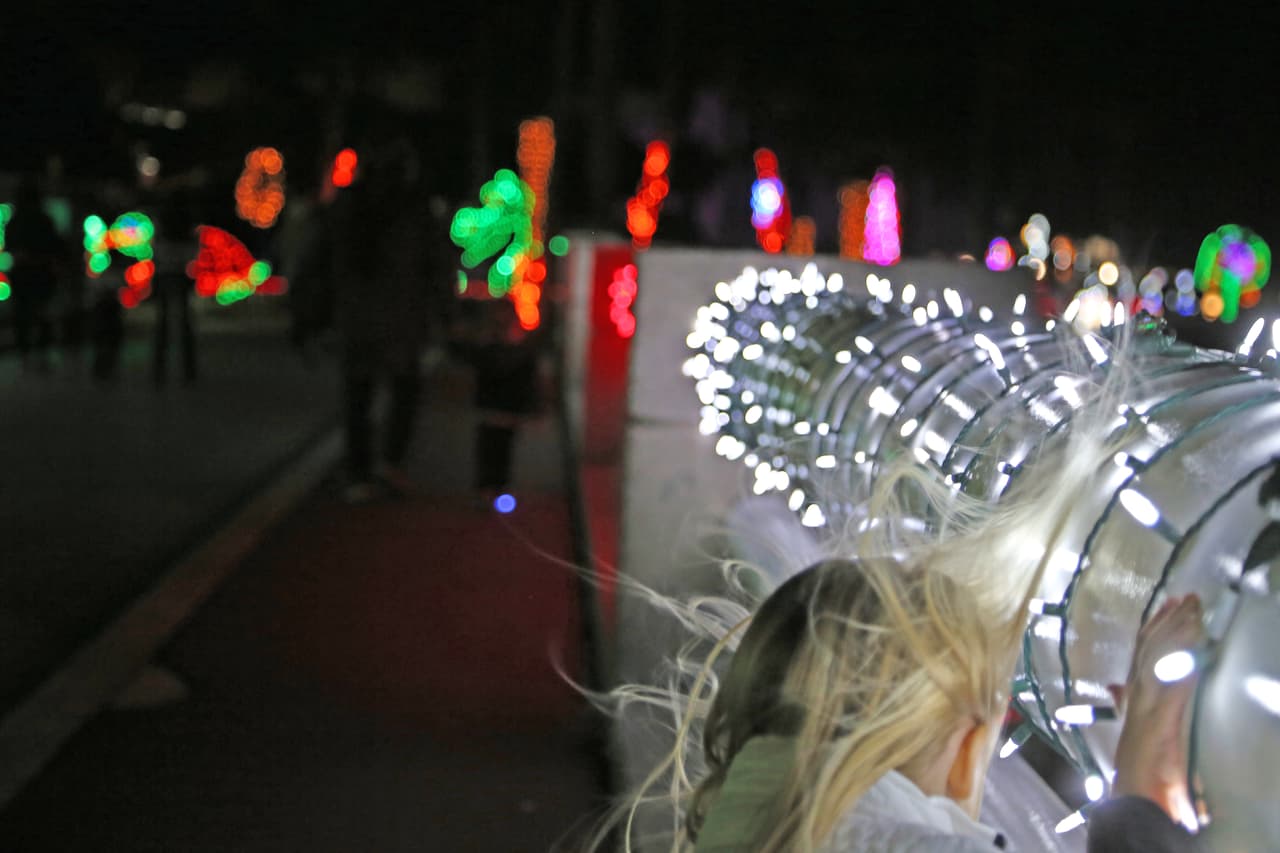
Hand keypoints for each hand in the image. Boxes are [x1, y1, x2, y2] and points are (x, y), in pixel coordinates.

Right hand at [1109, 593, 1204, 821]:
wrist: (1136, 790)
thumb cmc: (1138, 768)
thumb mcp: (1130, 730)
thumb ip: (1123, 705)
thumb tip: (1114, 687)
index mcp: (1133, 694)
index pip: (1143, 651)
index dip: (1156, 626)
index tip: (1168, 605)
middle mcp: (1138, 690)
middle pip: (1152, 645)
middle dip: (1169, 619)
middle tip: (1185, 596)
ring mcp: (1150, 697)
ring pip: (1162, 653)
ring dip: (1179, 628)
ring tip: (1192, 607)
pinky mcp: (1164, 706)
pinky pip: (1175, 672)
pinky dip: (1184, 652)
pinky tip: (1195, 637)